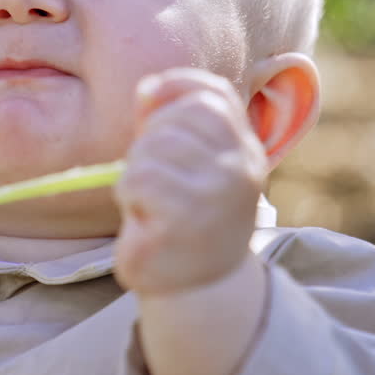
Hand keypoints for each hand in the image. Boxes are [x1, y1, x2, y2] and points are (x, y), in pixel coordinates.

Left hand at [113, 67, 266, 294]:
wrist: (195, 287)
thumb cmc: (182, 216)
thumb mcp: (185, 165)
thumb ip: (169, 122)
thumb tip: (148, 89)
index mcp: (245, 150)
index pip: (213, 95)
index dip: (175, 88)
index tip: (149, 103)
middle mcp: (241, 169)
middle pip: (176, 119)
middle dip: (149, 142)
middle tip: (152, 177)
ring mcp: (217, 196)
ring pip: (153, 148)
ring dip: (136, 173)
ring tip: (149, 202)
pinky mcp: (187, 221)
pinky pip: (139, 180)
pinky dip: (129, 195)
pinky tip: (143, 217)